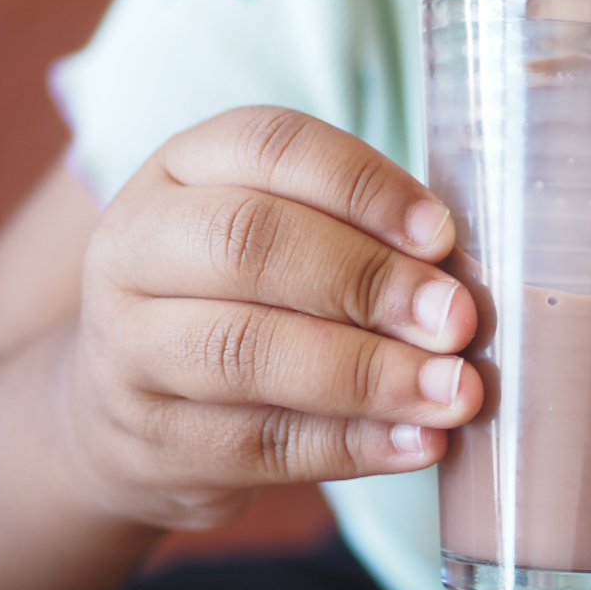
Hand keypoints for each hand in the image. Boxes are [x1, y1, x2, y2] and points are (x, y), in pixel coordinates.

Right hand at [62, 106, 481, 530]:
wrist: (127, 416)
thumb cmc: (246, 305)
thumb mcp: (282, 243)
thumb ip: (362, 241)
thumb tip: (463, 284)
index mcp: (180, 171)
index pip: (266, 144)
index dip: (362, 185)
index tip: (442, 235)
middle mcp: (135, 248)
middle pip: (247, 243)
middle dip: (368, 280)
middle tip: (457, 321)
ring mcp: (129, 350)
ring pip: (246, 351)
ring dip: (370, 374)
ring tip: (453, 392)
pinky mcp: (152, 443)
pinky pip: (260, 443)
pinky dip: (354, 445)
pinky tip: (420, 442)